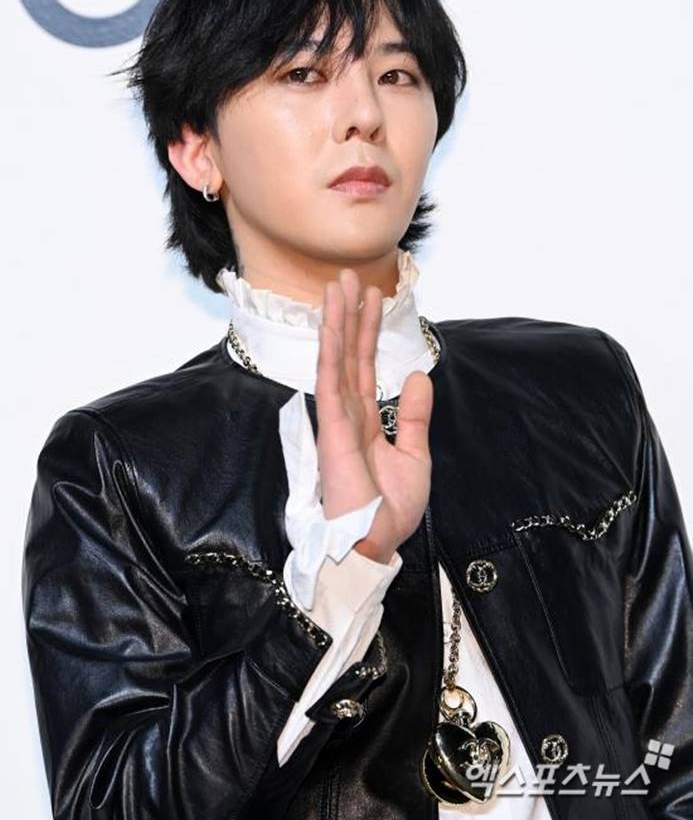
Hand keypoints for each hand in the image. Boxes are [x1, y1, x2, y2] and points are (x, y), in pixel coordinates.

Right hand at [315, 267, 433, 563]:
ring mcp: (337, 418)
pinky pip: (331, 379)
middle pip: (349, 354)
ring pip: (336, 358)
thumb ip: (413, 415)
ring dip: (336, 321)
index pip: (364, 367)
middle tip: (348, 278)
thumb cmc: (390, 508)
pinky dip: (331, 348)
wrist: (376, 542)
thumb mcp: (414, 455)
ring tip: (337, 286)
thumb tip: (415, 376)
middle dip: (349, 315)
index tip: (370, 298)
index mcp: (365, 421)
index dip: (366, 332)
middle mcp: (347, 413)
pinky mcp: (332, 427)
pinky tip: (331, 322)